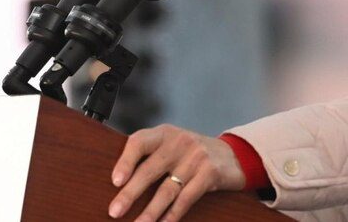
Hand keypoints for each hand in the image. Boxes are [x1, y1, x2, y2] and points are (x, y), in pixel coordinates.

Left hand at [109, 123, 246, 220]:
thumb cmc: (192, 153)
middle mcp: (179, 142)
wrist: (232, 155)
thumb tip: (120, 184)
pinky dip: (172, 214)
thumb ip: (151, 155)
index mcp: (165, 133)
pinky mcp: (210, 173)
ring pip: (167, 189)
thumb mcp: (172, 145)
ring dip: (150, 211)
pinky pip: (186, 198)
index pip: (139, 142)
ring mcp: (196, 157)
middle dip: (130, 194)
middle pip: (149, 170)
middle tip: (115, 211)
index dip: (125, 161)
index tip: (115, 181)